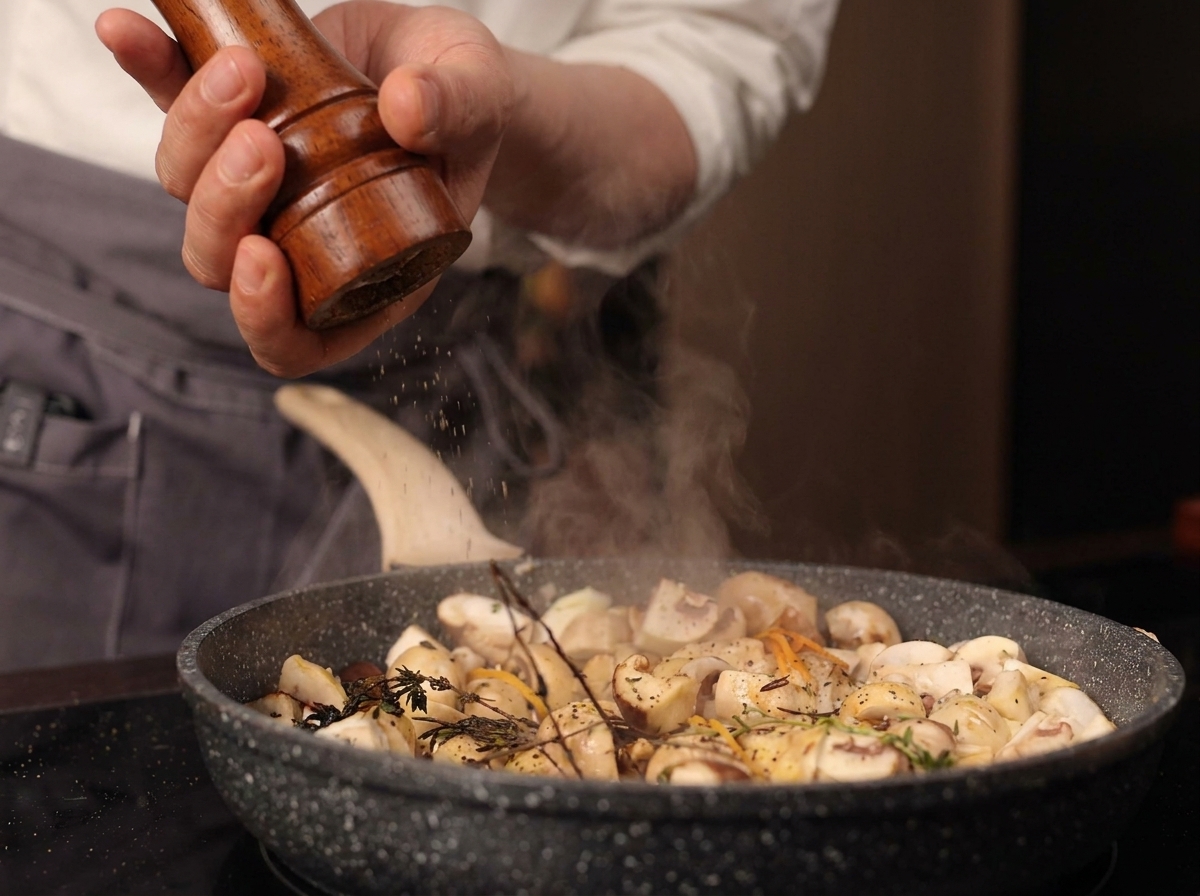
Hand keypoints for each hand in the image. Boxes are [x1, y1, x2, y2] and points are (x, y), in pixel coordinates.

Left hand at [95, 2, 512, 376]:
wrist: (438, 60)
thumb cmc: (469, 108)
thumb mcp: (481, 106)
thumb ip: (456, 110)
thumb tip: (407, 105)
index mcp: (364, 275)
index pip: (297, 340)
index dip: (264, 317)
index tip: (263, 254)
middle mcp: (298, 242)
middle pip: (223, 261)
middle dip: (225, 207)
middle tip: (263, 136)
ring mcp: (257, 186)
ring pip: (187, 190)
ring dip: (194, 134)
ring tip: (239, 68)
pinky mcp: (229, 123)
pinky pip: (170, 106)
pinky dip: (146, 68)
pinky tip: (127, 32)